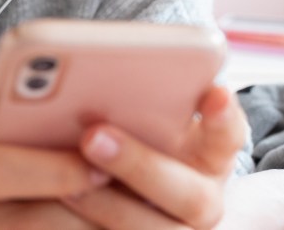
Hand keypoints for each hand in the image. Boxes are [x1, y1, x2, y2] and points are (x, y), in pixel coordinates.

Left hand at [64, 85, 246, 228]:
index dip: (223, 117)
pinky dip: (82, 227)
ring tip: (66, 183)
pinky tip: (54, 204)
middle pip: (189, 195)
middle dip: (139, 165)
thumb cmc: (136, 139)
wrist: (137, 197)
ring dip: (107, 205)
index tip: (214, 91)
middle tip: (92, 137)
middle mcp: (203, 199)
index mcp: (212, 155)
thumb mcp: (147, 120)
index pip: (228, 135)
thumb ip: (140, 102)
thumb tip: (98, 69)